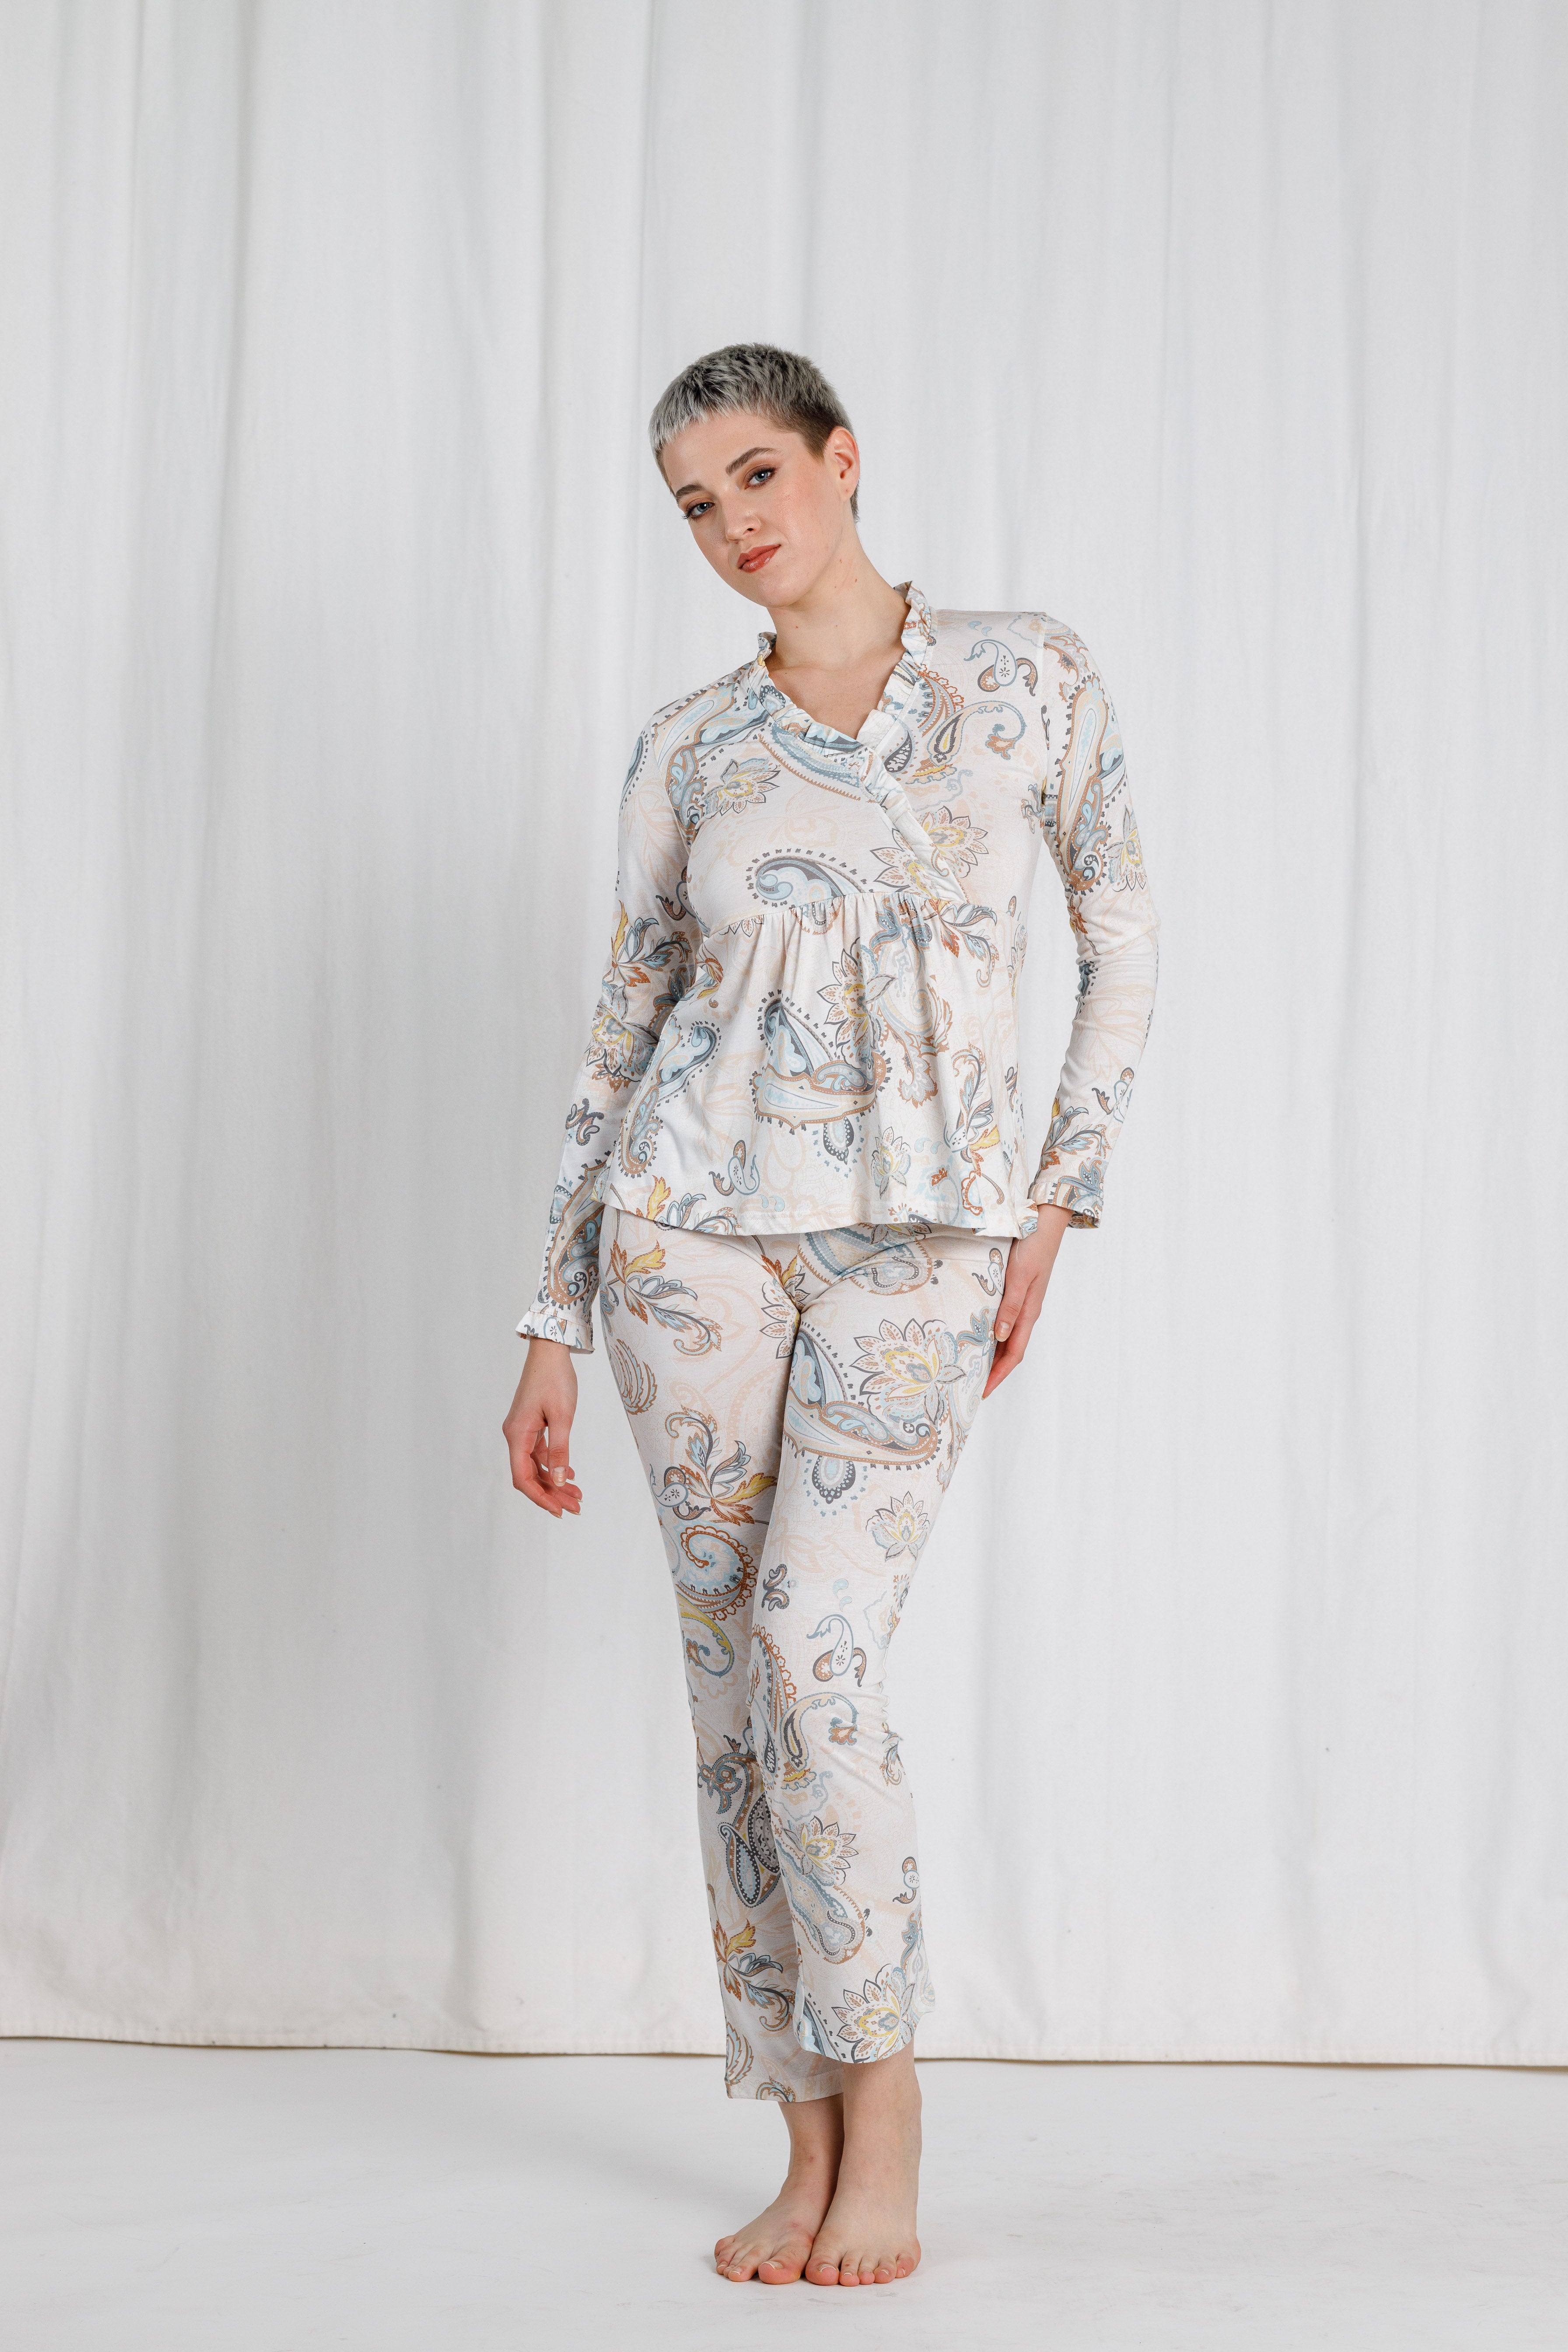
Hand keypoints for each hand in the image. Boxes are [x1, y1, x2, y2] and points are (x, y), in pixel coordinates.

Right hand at [504, 1338, 581, 1515]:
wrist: (550, 1351)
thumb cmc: (555, 1379)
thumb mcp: (562, 1416)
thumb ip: (559, 1450)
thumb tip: (558, 1481)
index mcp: (517, 1434)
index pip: (523, 1478)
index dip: (540, 1497)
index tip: (560, 1511)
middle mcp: (514, 1435)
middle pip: (529, 1475)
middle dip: (551, 1494)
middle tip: (575, 1507)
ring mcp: (521, 1430)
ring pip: (535, 1466)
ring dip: (554, 1482)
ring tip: (577, 1495)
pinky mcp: (530, 1425)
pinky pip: (538, 1453)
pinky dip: (552, 1465)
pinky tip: (569, 1473)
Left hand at [982, 1206, 1072, 1398]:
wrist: (1043, 1219)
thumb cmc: (1033, 1246)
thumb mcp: (1019, 1277)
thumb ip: (1010, 1306)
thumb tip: (1000, 1336)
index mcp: (1029, 1312)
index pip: (1014, 1354)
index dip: (999, 1375)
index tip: (982, 1393)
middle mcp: (1025, 1311)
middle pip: (1009, 1350)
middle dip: (992, 1371)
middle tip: (969, 1386)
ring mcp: (1020, 1301)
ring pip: (1005, 1336)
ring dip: (990, 1353)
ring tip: (969, 1366)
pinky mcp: (1014, 1289)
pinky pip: (1002, 1319)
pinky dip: (990, 1332)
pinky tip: (976, 1333)